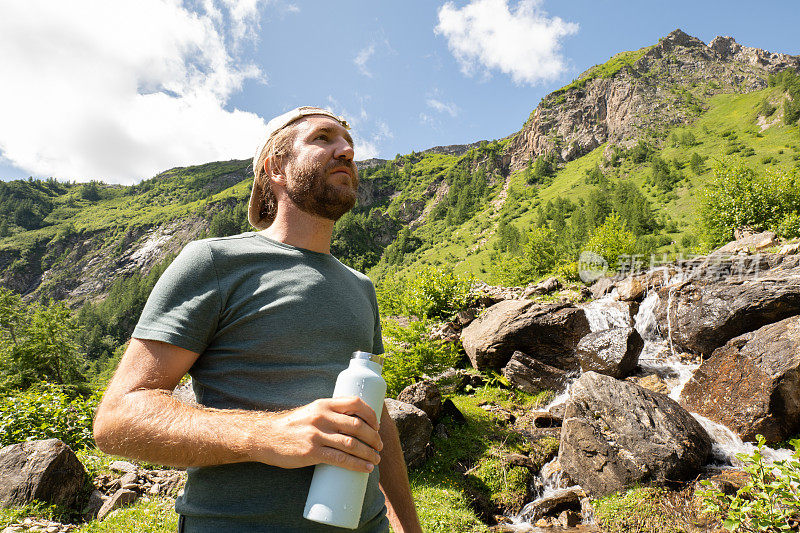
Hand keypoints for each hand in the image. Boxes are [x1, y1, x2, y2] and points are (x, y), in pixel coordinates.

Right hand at [253, 397, 382, 472]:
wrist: (265, 437)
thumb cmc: (291, 427)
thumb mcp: (311, 412)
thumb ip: (328, 415)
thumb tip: (352, 424)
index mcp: (324, 404)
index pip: (355, 402)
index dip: (371, 414)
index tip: (377, 425)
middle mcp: (322, 417)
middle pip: (357, 425)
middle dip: (373, 437)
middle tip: (379, 446)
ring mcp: (317, 434)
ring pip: (352, 443)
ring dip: (368, 453)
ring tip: (376, 460)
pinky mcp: (312, 452)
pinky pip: (340, 459)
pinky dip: (357, 464)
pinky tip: (365, 468)